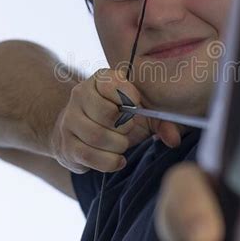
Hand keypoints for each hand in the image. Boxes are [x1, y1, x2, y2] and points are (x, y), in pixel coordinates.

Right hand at [50, 68, 180, 173]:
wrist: (82, 131)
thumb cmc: (119, 118)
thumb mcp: (143, 113)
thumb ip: (162, 122)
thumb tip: (173, 139)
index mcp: (101, 79)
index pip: (114, 85)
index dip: (130, 99)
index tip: (136, 108)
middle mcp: (80, 94)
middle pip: (107, 114)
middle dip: (125, 128)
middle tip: (128, 130)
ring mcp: (70, 120)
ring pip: (97, 136)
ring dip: (118, 146)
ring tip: (122, 144)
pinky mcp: (66, 144)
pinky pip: (89, 156)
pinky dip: (109, 162)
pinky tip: (117, 159)